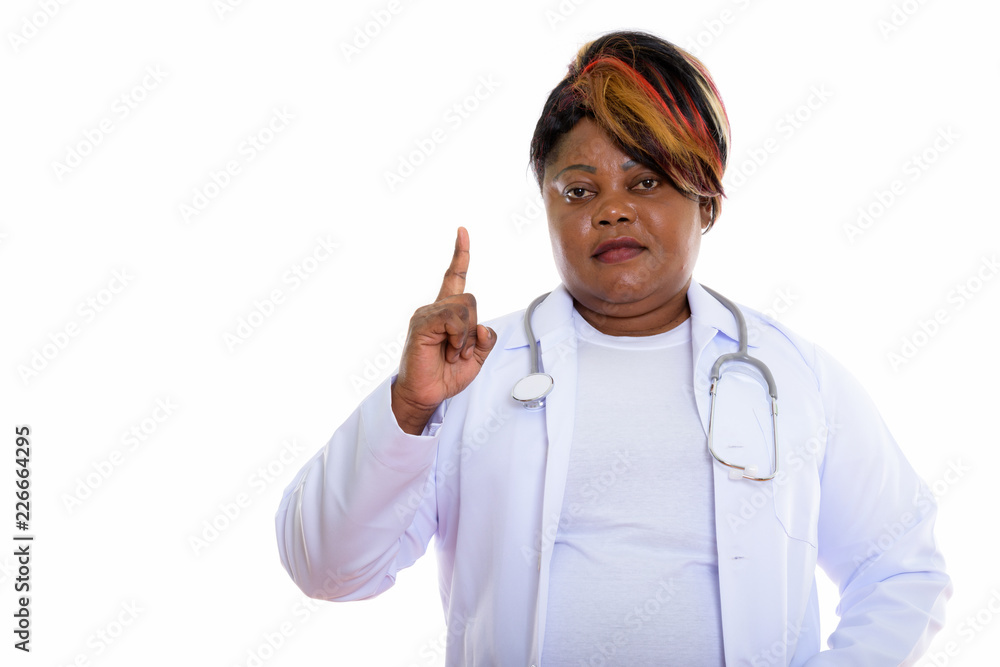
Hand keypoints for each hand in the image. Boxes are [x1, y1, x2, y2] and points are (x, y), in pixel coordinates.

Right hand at [391, 227, 497, 434]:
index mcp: (446, 313)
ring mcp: (426, 314)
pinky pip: (452, 318)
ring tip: (451, 353)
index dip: (460, 255)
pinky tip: (448, 350)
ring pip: (464, 307)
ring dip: (465, 336)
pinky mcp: (422, 323)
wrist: (424, 395)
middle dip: (473, 329)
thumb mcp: (476, 359)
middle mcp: (434, 309)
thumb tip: (484, 327)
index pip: (454, 277)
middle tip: (460, 351)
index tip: (462, 231)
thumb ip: (485, 341)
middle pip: (470, 299)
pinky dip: (458, 337)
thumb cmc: (444, 376)